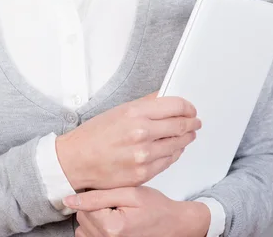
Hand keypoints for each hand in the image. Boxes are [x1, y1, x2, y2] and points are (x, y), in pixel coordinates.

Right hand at [56, 91, 201, 190]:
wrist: (76, 160)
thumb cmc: (94, 134)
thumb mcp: (119, 110)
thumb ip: (146, 104)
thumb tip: (166, 98)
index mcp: (136, 113)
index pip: (175, 106)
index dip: (188, 107)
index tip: (191, 109)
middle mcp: (142, 134)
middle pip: (180, 126)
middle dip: (192, 123)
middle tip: (195, 122)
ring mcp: (143, 156)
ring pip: (177, 145)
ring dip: (185, 139)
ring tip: (188, 135)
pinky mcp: (143, 174)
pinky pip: (167, 162)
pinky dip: (174, 154)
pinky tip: (174, 149)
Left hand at [64, 186, 210, 236]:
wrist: (173, 225)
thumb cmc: (156, 207)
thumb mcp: (130, 193)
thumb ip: (99, 196)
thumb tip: (69, 200)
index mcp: (111, 227)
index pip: (83, 207)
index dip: (97, 195)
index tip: (111, 193)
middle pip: (82, 219)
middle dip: (95, 207)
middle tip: (116, 203)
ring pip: (82, 230)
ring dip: (94, 219)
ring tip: (114, 213)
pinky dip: (97, 229)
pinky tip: (111, 222)